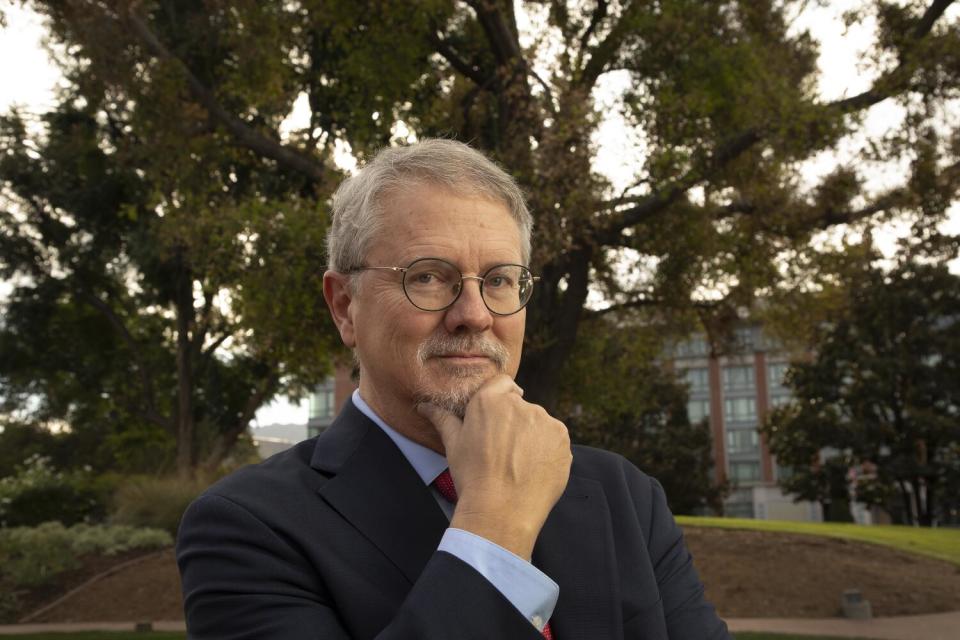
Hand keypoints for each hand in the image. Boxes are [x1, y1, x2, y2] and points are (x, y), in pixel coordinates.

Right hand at [417, 375, 571, 559]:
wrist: (501, 511)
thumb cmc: (473, 477)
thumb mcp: (453, 445)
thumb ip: (443, 419)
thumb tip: (424, 406)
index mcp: (490, 400)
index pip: (502, 383)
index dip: (501, 398)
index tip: (499, 418)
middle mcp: (520, 404)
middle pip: (521, 407)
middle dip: (515, 423)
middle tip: (504, 452)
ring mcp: (544, 421)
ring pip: (539, 424)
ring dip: (532, 437)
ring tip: (519, 464)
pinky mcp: (562, 438)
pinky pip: (555, 439)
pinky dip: (548, 450)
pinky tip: (534, 469)